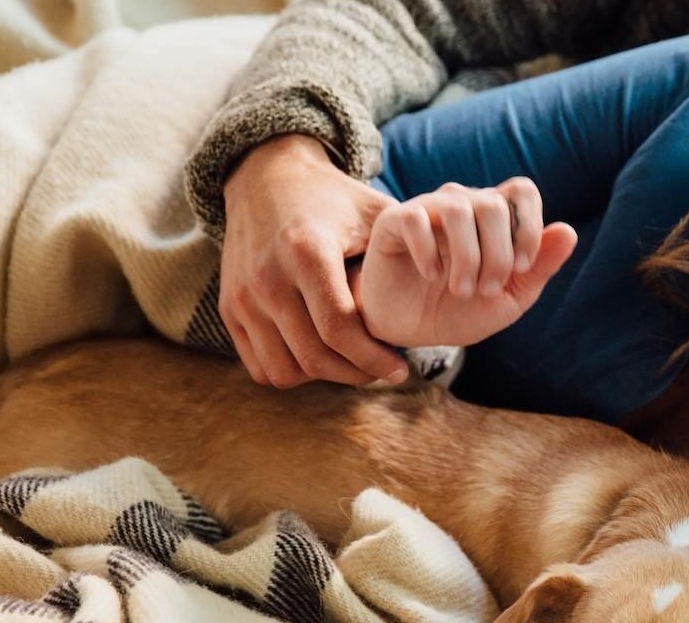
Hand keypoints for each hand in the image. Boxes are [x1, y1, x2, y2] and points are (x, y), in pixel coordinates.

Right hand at [219, 135, 409, 387]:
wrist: (265, 178)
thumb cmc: (332, 199)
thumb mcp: (373, 212)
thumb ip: (411, 244)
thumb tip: (459, 280)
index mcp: (307, 253)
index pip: (340, 328)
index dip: (374, 358)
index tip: (402, 368)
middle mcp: (268, 278)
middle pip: (314, 356)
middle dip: (356, 374)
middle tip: (385, 372)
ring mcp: (243, 296)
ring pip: (285, 370)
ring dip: (324, 378)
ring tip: (354, 366)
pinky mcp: (229, 309)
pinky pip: (260, 365)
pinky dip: (291, 373)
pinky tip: (321, 360)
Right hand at [352, 178, 577, 347]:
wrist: (409, 330)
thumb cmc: (461, 310)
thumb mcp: (509, 298)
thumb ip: (539, 267)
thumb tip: (568, 231)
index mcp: (495, 216)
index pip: (522, 191)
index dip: (529, 226)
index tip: (522, 267)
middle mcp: (464, 203)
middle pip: (493, 204)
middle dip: (497, 254)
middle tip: (486, 289)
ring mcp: (428, 208)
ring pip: (458, 209)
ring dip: (466, 257)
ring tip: (461, 289)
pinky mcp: (395, 220)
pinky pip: (415, 219)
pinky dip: (428, 252)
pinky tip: (430, 274)